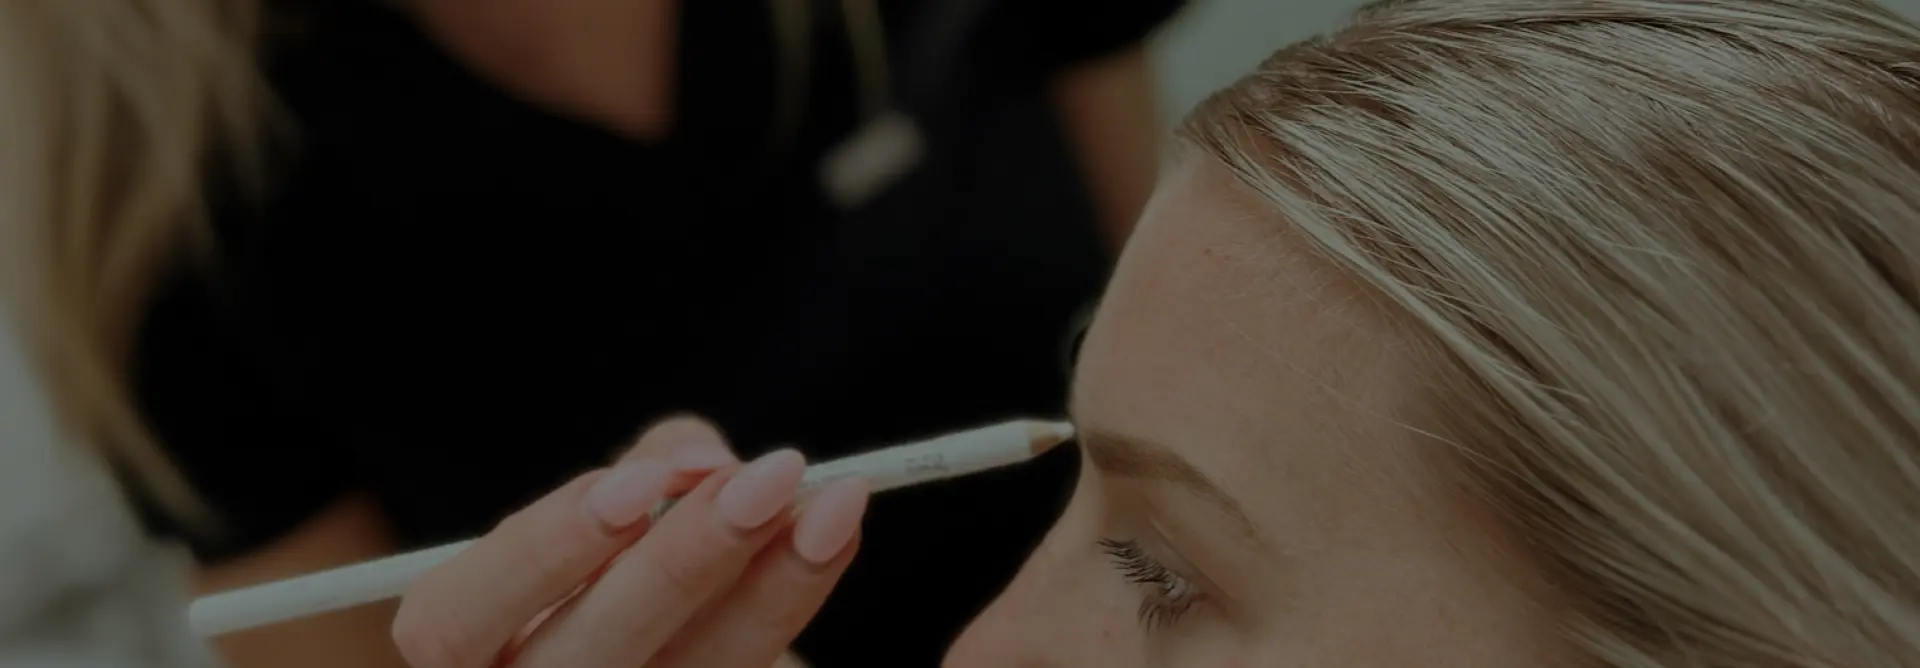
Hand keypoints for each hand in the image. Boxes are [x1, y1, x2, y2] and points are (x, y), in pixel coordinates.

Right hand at [391, 416, 868, 667]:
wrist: (670, 640)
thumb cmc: (620, 562)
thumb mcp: (617, 502)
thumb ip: (649, 468)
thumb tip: (705, 464)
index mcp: (466, 649)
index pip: (453, 620)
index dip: (544, 552)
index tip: (640, 485)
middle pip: (589, 654)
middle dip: (687, 556)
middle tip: (771, 475)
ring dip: (773, 583)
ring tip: (833, 501)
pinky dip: (792, 599)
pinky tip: (832, 537)